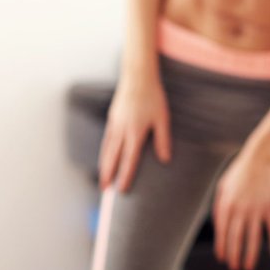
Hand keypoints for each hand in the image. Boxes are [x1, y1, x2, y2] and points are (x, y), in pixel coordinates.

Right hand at [99, 70, 171, 191]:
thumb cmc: (154, 97)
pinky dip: (104, 152)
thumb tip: (165, 160)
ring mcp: (114, 124)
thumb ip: (163, 139)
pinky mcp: (112, 119)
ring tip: (103, 179)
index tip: (121, 190)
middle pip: (112, 158)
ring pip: (106, 150)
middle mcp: (121, 130)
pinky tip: (105, 157)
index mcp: (135, 132)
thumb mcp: (163, 118)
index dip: (125, 175)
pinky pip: (106, 140)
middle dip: (108, 175)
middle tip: (104, 191)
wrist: (137, 77)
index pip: (129, 159)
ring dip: (104, 165)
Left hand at [213, 147, 269, 269]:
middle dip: (234, 256)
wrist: (259, 158)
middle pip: (236, 239)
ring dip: (250, 255)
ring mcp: (256, 209)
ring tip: (248, 268)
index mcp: (226, 205)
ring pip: (253, 238)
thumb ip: (219, 206)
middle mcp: (240, 210)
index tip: (223, 259)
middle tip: (235, 268)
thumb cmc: (239, 172)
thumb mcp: (222, 187)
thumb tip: (218, 225)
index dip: (222, 248)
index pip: (222, 233)